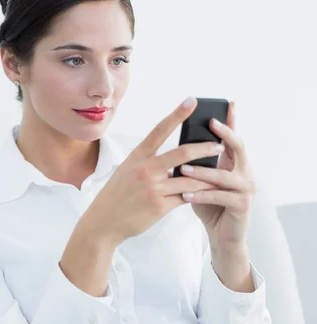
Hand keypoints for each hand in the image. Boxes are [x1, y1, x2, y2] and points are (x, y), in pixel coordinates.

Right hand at [83, 97, 219, 246]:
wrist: (103, 222)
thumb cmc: (116, 196)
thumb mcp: (127, 171)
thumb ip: (149, 163)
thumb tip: (175, 161)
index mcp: (137, 156)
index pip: (160, 130)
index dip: (178, 114)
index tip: (192, 101)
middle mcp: (145, 169)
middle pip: (182, 153)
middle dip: (205, 148)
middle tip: (219, 144)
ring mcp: (153, 188)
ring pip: (189, 178)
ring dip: (207, 176)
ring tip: (221, 174)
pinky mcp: (159, 206)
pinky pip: (185, 197)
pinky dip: (197, 195)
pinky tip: (207, 193)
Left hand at [179, 100, 255, 250]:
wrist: (222, 235)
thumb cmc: (210, 205)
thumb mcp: (202, 181)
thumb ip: (197, 165)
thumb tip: (178, 148)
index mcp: (235, 163)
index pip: (233, 137)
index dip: (232, 120)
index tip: (228, 103)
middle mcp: (245, 172)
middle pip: (238, 147)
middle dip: (225, 134)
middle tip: (211, 124)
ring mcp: (246, 189)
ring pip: (224, 176)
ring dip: (202, 172)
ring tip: (183, 170)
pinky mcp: (242, 205)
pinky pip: (220, 196)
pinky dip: (202, 195)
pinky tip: (186, 195)